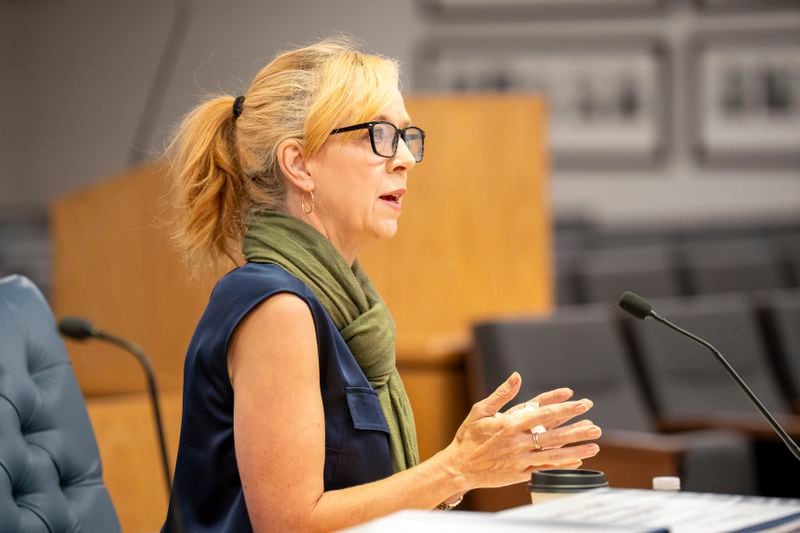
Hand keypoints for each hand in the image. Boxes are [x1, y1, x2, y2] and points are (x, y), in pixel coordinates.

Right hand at [442, 372, 601, 489]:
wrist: (459, 467)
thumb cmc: (469, 437)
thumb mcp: (481, 410)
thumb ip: (502, 394)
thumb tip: (517, 376)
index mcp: (509, 424)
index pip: (543, 414)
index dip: (564, 408)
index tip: (580, 403)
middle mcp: (517, 443)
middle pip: (553, 435)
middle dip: (577, 429)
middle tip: (595, 425)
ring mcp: (520, 460)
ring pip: (554, 454)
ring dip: (575, 449)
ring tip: (594, 444)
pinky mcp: (520, 474)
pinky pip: (545, 469)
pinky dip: (562, 464)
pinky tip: (576, 461)